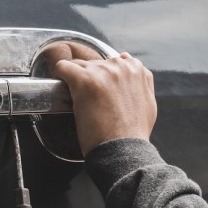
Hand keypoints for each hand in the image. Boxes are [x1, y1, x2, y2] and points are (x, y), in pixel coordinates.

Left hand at [42, 42, 156, 155]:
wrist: (122, 148)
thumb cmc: (133, 132)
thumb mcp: (148, 102)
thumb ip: (141, 80)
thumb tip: (126, 59)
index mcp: (136, 69)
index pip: (113, 62)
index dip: (104, 78)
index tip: (100, 93)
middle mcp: (120, 66)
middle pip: (95, 64)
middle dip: (90, 79)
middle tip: (89, 101)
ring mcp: (102, 71)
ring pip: (79, 65)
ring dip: (75, 79)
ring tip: (77, 100)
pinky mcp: (84, 80)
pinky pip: (63, 67)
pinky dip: (59, 74)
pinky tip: (60, 85)